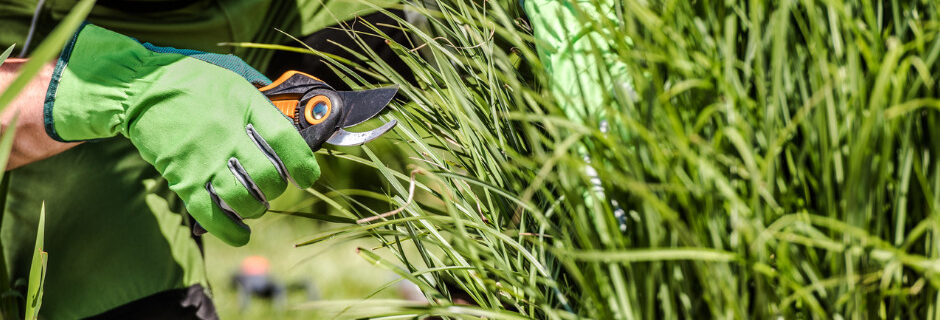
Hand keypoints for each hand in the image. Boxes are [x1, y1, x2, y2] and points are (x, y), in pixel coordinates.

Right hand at [44, 24, 319, 245]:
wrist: (139, 89)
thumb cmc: (190, 80)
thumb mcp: (232, 74)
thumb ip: (261, 94)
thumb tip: (288, 108)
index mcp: (246, 107)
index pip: (288, 141)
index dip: (304, 165)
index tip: (308, 176)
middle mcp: (229, 135)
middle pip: (269, 177)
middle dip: (277, 189)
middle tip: (273, 187)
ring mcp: (205, 160)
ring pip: (244, 200)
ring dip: (256, 208)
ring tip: (256, 205)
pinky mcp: (182, 179)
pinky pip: (211, 214)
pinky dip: (230, 230)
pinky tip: (241, 233)